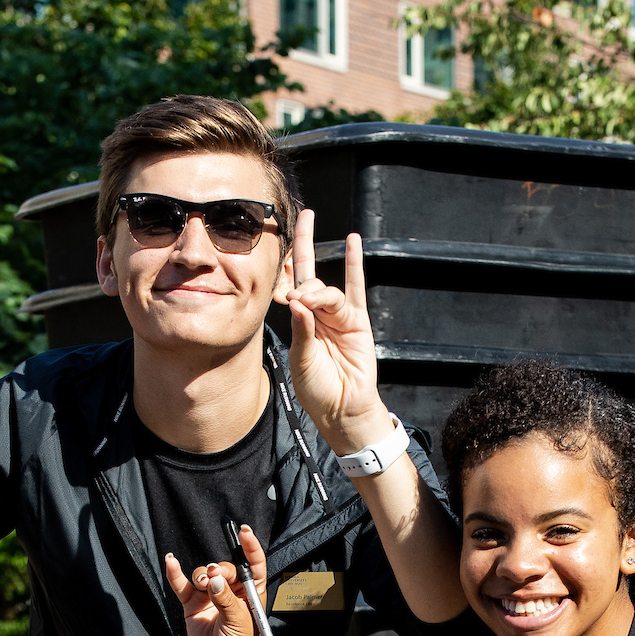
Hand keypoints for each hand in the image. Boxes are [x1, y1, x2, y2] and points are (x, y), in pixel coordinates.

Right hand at [164, 524, 267, 635]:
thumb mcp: (239, 622)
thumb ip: (226, 600)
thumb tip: (214, 579)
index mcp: (251, 593)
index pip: (253, 564)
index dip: (250, 547)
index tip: (244, 532)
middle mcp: (231, 591)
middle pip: (224, 568)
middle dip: (219, 568)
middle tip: (214, 575)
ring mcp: (211, 597)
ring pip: (203, 575)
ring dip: (201, 576)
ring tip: (202, 586)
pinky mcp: (193, 605)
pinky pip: (182, 586)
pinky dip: (176, 574)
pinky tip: (171, 561)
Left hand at [282, 210, 393, 455]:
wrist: (343, 410)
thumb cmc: (317, 390)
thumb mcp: (301, 361)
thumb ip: (302, 331)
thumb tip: (298, 301)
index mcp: (298, 321)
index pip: (288, 287)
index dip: (283, 275)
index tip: (275, 268)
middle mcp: (316, 313)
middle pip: (307, 275)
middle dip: (303, 250)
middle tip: (300, 225)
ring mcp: (338, 316)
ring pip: (327, 290)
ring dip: (317, 291)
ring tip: (307, 301)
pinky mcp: (358, 321)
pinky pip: (356, 288)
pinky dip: (354, 265)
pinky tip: (353, 241)